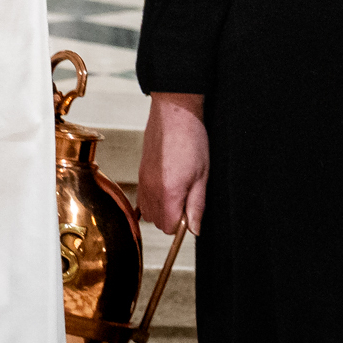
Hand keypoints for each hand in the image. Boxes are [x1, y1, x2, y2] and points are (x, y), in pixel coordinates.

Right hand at [136, 93, 207, 234]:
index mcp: (168, 193)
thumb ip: (197, 206)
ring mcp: (143, 180)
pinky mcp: (140, 172)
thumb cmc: (191, 139)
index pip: (170, 228)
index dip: (184, 224)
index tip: (192, 212)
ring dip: (162, 210)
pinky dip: (152, 200)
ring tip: (177, 193)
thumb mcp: (202, 176)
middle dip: (172, 219)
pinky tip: (165, 188)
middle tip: (187, 200)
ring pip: (148, 212)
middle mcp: (151, 190)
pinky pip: (141, 199)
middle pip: (158, 223)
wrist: (174, 113)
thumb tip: (195, 229)